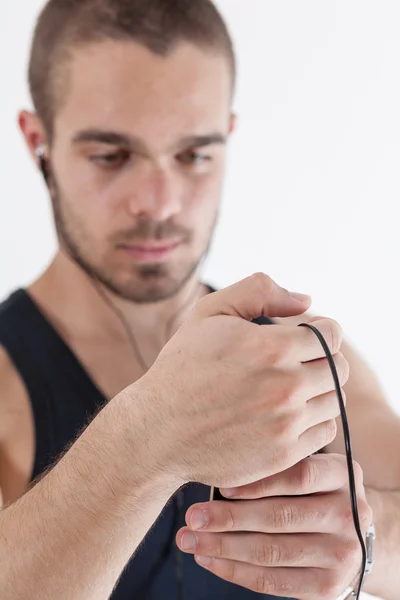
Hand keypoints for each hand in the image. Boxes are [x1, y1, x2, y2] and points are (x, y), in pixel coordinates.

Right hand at [134, 273, 347, 487]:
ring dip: (317, 392)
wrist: (157, 430)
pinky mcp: (284, 455)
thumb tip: (306, 300)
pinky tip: (284, 415)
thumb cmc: (183, 367)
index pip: (332, 334)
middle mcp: (286, 387)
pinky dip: (312, 421)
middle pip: (338, 369)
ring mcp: (287, 425)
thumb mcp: (210, 313)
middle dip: (322, 361)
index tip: (302, 339)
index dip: (319, 332)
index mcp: (273, 348)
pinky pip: (324, 432)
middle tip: (295, 363)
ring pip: (334, 401)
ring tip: (287, 389)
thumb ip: (259, 292)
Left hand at [177, 454, 372, 598]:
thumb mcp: (309, 469)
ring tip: (191, 539)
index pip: (299, 476)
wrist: (351, 535)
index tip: (221, 487)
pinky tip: (210, 559)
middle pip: (280, 516)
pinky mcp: (329, 586)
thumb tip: (220, 477)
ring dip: (224, 546)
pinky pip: (273, 581)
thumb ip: (277, 469)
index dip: (257, 483)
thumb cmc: (315, 492)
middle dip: (229, 518)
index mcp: (343, 475)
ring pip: (272, 551)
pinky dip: (235, 571)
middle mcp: (349, 513)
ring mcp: (342, 553)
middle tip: (193, 516)